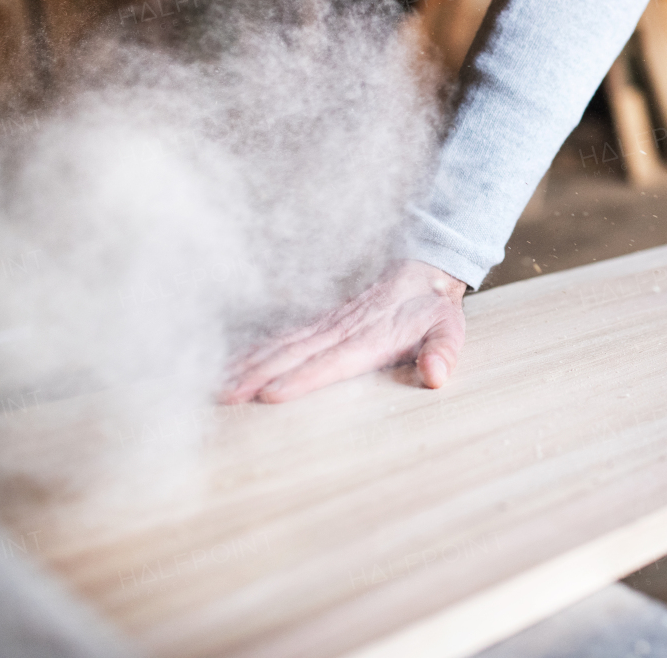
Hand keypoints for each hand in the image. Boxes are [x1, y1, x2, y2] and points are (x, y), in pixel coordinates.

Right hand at [220, 260, 466, 402]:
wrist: (422, 269)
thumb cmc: (433, 307)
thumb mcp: (449, 329)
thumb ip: (442, 351)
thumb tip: (437, 374)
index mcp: (370, 337)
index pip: (331, 361)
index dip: (301, 378)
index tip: (271, 394)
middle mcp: (341, 330)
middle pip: (293, 354)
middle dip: (257, 376)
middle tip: (225, 397)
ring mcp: (327, 324)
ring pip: (281, 345)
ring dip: (248, 364)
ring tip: (217, 386)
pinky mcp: (321, 322)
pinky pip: (283, 336)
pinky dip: (255, 350)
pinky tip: (232, 365)